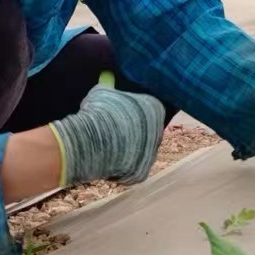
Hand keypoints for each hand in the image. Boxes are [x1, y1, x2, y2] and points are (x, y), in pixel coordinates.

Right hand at [50, 85, 165, 186]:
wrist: (95, 141)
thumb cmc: (100, 111)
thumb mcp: (102, 92)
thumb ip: (108, 87)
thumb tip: (105, 81)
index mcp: (154, 108)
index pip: (148, 108)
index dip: (131, 110)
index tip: (119, 112)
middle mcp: (158, 132)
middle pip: (146, 130)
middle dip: (131, 130)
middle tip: (111, 129)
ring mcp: (151, 154)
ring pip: (138, 150)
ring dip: (126, 148)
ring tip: (105, 145)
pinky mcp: (142, 173)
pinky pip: (130, 168)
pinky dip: (119, 165)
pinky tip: (105, 159)